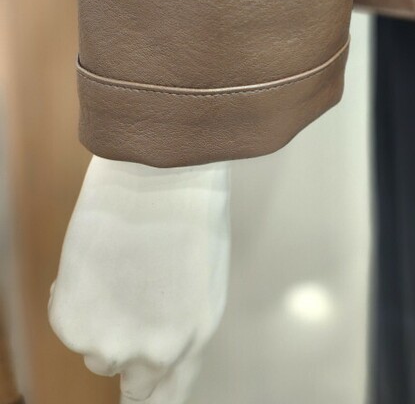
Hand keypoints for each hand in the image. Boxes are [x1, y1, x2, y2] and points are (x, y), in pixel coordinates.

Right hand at [49, 156, 230, 402]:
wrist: (158, 176)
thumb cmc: (187, 210)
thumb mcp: (202, 274)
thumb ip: (180, 317)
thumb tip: (158, 335)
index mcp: (195, 336)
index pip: (170, 393)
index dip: (155, 394)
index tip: (144, 394)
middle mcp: (156, 352)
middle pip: (135, 386)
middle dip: (128, 360)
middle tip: (118, 327)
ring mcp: (111, 342)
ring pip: (98, 352)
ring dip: (101, 322)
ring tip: (116, 270)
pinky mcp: (73, 322)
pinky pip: (68, 322)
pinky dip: (74, 297)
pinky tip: (94, 260)